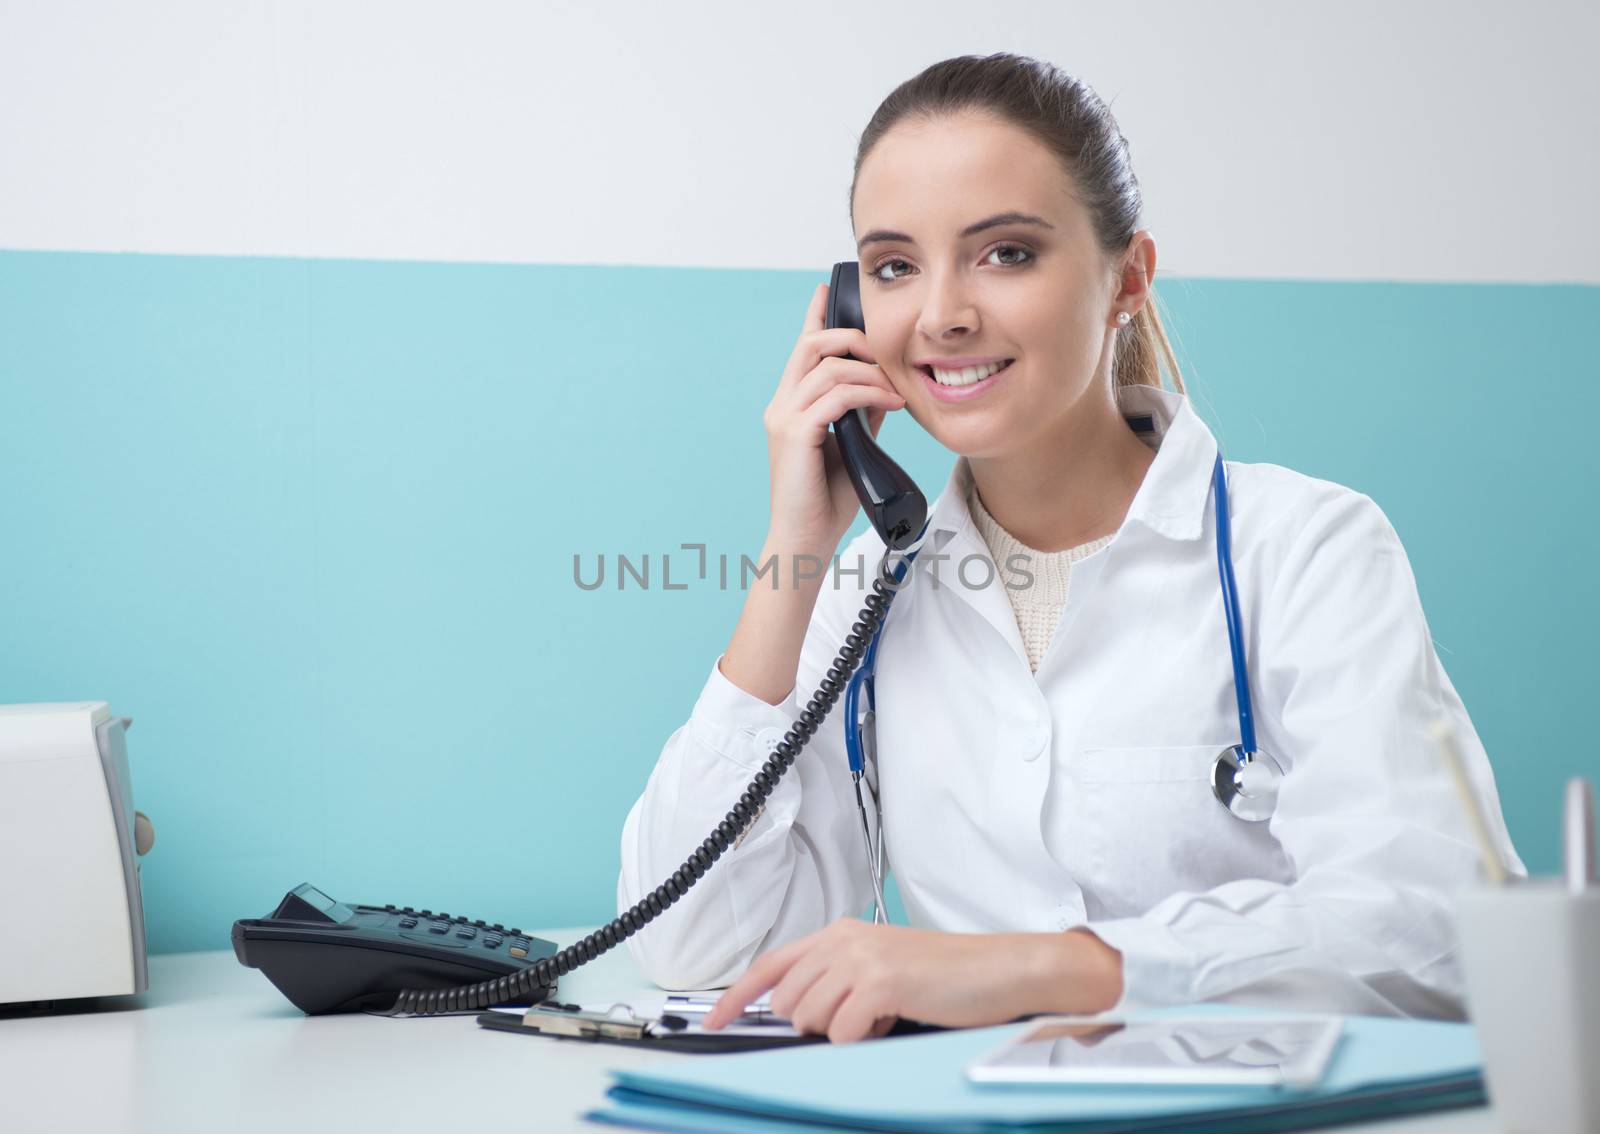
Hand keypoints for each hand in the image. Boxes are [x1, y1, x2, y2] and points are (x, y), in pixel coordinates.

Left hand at [701, 918, 1123, 1043]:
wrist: (1000, 970)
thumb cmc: (946, 977)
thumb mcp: (882, 970)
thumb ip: (838, 982)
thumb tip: (798, 1015)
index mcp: (840, 933)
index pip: (771, 965)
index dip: (736, 997)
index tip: (712, 1022)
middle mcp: (844, 939)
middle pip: (788, 1001)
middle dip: (815, 1024)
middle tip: (861, 1019)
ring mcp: (861, 958)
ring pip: (811, 1019)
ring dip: (842, 1032)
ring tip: (883, 1017)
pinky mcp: (881, 982)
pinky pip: (843, 1033)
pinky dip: (864, 1040)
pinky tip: (894, 1021)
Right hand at [763, 282, 906, 553]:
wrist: (807, 538)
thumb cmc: (828, 498)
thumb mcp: (854, 444)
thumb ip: (863, 412)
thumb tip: (885, 385)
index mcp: (791, 404)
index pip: (801, 348)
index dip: (814, 315)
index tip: (826, 288)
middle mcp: (781, 404)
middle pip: (812, 345)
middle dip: (853, 338)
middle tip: (886, 350)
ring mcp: (784, 417)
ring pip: (826, 367)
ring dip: (869, 371)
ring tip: (896, 389)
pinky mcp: (795, 433)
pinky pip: (835, 396)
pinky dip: (867, 394)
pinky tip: (890, 403)